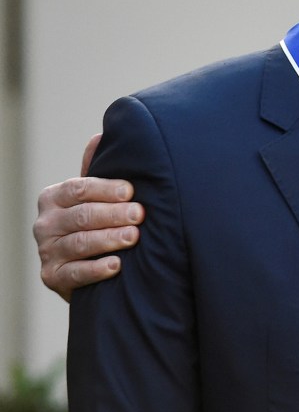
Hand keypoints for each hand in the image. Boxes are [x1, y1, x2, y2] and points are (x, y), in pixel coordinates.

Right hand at [34, 133, 142, 300]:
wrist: (85, 265)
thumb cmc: (95, 221)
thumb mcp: (94, 195)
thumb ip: (96, 168)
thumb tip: (102, 135)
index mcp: (54, 197)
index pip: (79, 189)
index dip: (105, 189)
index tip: (130, 191)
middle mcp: (45, 223)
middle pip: (81, 215)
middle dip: (113, 214)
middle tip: (139, 214)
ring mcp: (47, 251)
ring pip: (79, 243)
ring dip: (108, 239)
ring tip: (134, 236)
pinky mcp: (52, 277)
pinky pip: (75, 273)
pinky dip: (96, 269)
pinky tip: (117, 265)